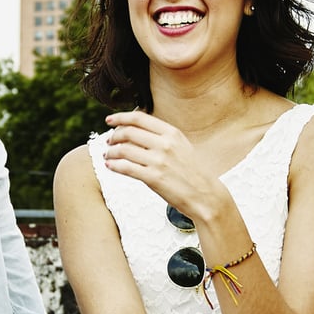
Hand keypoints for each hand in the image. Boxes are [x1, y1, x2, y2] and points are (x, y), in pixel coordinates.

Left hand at [101, 111, 228, 226]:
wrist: (205, 195)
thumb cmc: (192, 172)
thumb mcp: (181, 146)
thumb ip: (162, 136)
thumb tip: (136, 129)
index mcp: (172, 133)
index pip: (139, 118)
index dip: (120, 118)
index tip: (110, 120)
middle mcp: (165, 144)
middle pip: (128, 132)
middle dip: (114, 136)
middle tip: (109, 142)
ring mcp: (159, 161)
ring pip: (124, 149)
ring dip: (111, 152)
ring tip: (108, 155)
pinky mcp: (153, 178)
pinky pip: (125, 168)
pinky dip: (114, 165)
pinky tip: (110, 166)